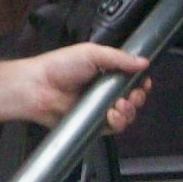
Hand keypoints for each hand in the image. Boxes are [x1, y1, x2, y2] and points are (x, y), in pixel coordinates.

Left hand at [20, 43, 151, 133]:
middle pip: (133, 99)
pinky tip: (112, 115)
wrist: (39, 87)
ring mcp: (99, 108)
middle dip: (137, 98)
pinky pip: (112, 128)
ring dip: (129, 111)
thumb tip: (143, 61)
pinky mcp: (93, 123)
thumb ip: (119, 58)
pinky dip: (117, 123)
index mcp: (106, 72)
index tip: (144, 83)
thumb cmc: (59, 66)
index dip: (141, 83)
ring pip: (126, 115)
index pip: (132, 79)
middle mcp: (104, 91)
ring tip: (120, 105)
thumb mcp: (92, 53)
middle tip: (132, 95)